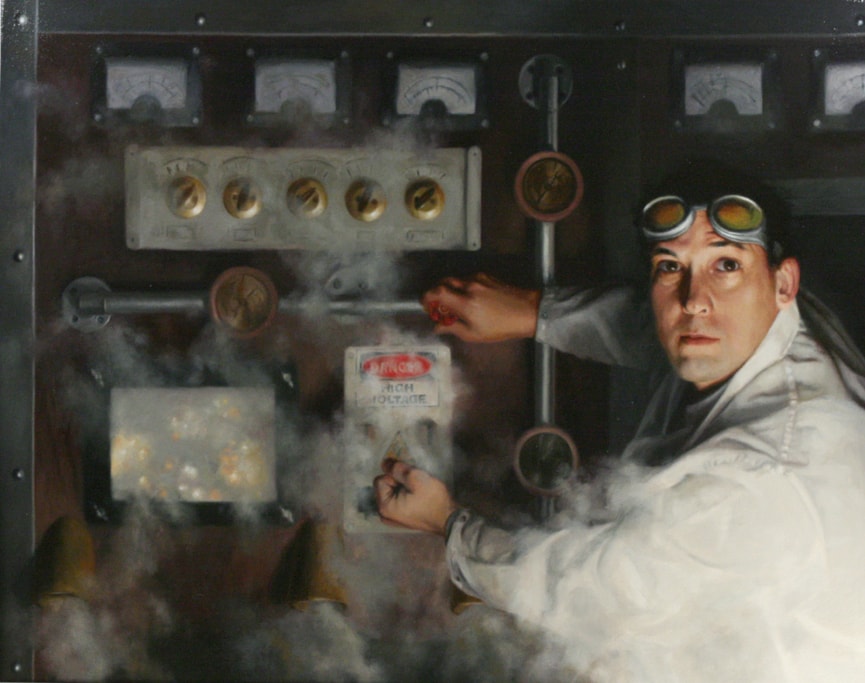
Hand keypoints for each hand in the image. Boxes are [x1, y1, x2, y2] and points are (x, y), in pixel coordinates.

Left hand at [373, 459, 456, 535]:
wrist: (449, 519)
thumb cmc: (433, 500)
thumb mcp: (416, 478)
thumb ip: (397, 469)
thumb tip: (384, 463)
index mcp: (384, 507)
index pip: (380, 479)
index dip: (395, 476)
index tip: (410, 482)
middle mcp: (384, 515)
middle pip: (385, 486)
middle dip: (398, 482)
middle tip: (415, 485)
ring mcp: (393, 519)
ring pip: (393, 492)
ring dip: (403, 488)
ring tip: (418, 492)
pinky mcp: (401, 519)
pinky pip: (398, 500)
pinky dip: (406, 496)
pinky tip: (418, 498)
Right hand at [421, 273, 540, 342]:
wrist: (528, 311)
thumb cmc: (502, 327)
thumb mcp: (475, 335)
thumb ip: (453, 329)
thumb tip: (438, 327)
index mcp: (465, 303)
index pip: (437, 292)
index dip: (427, 297)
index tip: (425, 304)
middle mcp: (469, 287)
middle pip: (443, 282)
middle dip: (436, 291)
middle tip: (438, 304)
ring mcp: (479, 279)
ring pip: (455, 279)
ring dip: (449, 289)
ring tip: (453, 303)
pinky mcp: (487, 276)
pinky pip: (467, 278)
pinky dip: (462, 286)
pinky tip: (469, 298)